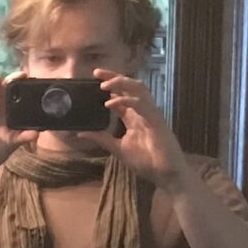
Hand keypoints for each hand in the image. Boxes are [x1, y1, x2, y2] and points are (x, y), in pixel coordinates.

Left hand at [85, 70, 191, 189]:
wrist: (166, 175)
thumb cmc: (147, 162)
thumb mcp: (118, 149)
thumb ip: (101, 139)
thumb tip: (81, 132)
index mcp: (134, 118)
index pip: (121, 95)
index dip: (109, 86)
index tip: (94, 79)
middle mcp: (142, 112)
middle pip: (130, 86)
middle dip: (114, 77)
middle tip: (97, 72)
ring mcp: (150, 114)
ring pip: (138, 89)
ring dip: (121, 83)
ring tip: (104, 85)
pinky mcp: (156, 120)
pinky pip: (142, 104)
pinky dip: (126, 100)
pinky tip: (111, 103)